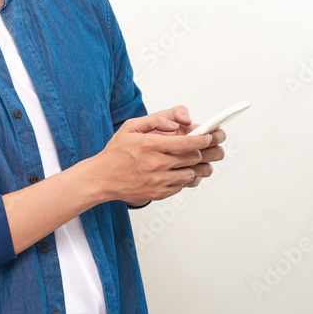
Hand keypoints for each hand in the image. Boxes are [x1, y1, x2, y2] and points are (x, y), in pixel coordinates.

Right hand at [94, 106, 218, 203]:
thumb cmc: (116, 153)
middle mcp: (155, 164)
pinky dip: (183, 179)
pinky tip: (177, 172)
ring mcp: (158, 181)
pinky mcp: (158, 193)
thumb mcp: (130, 127)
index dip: (204, 139)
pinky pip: (181, 186)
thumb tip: (176, 124)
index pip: (186, 143)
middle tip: (210, 148)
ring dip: (195, 166)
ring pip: (191, 174)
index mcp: (149, 145)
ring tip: (193, 161)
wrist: (102, 178)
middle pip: (193, 158)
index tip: (210, 136)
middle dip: (205, 151)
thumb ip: (154, 120)